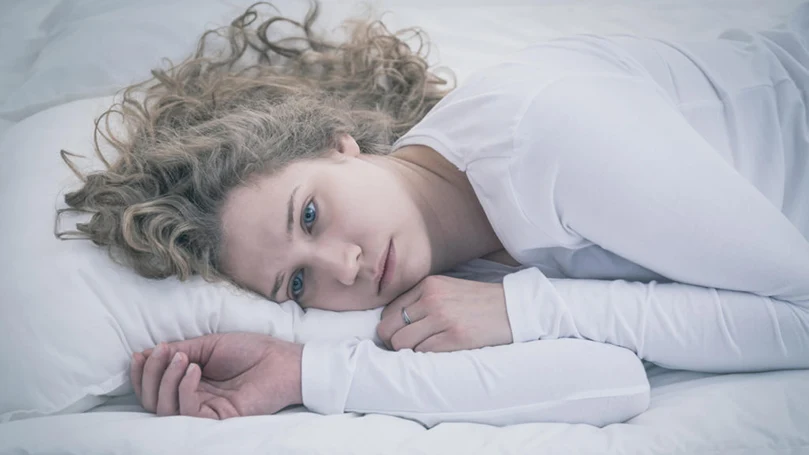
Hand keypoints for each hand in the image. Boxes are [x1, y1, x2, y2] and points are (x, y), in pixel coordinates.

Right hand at [130, 332, 303, 418]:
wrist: (281, 361)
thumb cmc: (250, 351)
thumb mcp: (208, 344)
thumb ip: (179, 350)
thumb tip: (147, 353)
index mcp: (190, 382)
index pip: (154, 387)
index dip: (142, 373)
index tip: (141, 353)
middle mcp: (193, 399)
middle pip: (153, 400)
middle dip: (149, 375)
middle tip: (162, 353)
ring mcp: (204, 410)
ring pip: (164, 409)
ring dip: (165, 380)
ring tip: (181, 358)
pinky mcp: (217, 419)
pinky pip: (187, 412)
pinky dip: (183, 389)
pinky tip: (194, 369)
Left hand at [376, 275, 512, 352]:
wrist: (513, 308)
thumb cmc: (479, 302)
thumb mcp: (448, 289)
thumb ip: (422, 300)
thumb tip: (395, 324)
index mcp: (428, 285)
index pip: (388, 311)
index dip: (391, 327)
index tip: (401, 335)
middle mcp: (431, 299)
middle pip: (389, 328)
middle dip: (393, 342)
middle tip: (408, 347)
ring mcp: (442, 318)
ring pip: (402, 343)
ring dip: (410, 352)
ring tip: (426, 349)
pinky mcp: (455, 337)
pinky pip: (422, 353)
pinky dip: (426, 357)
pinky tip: (439, 351)